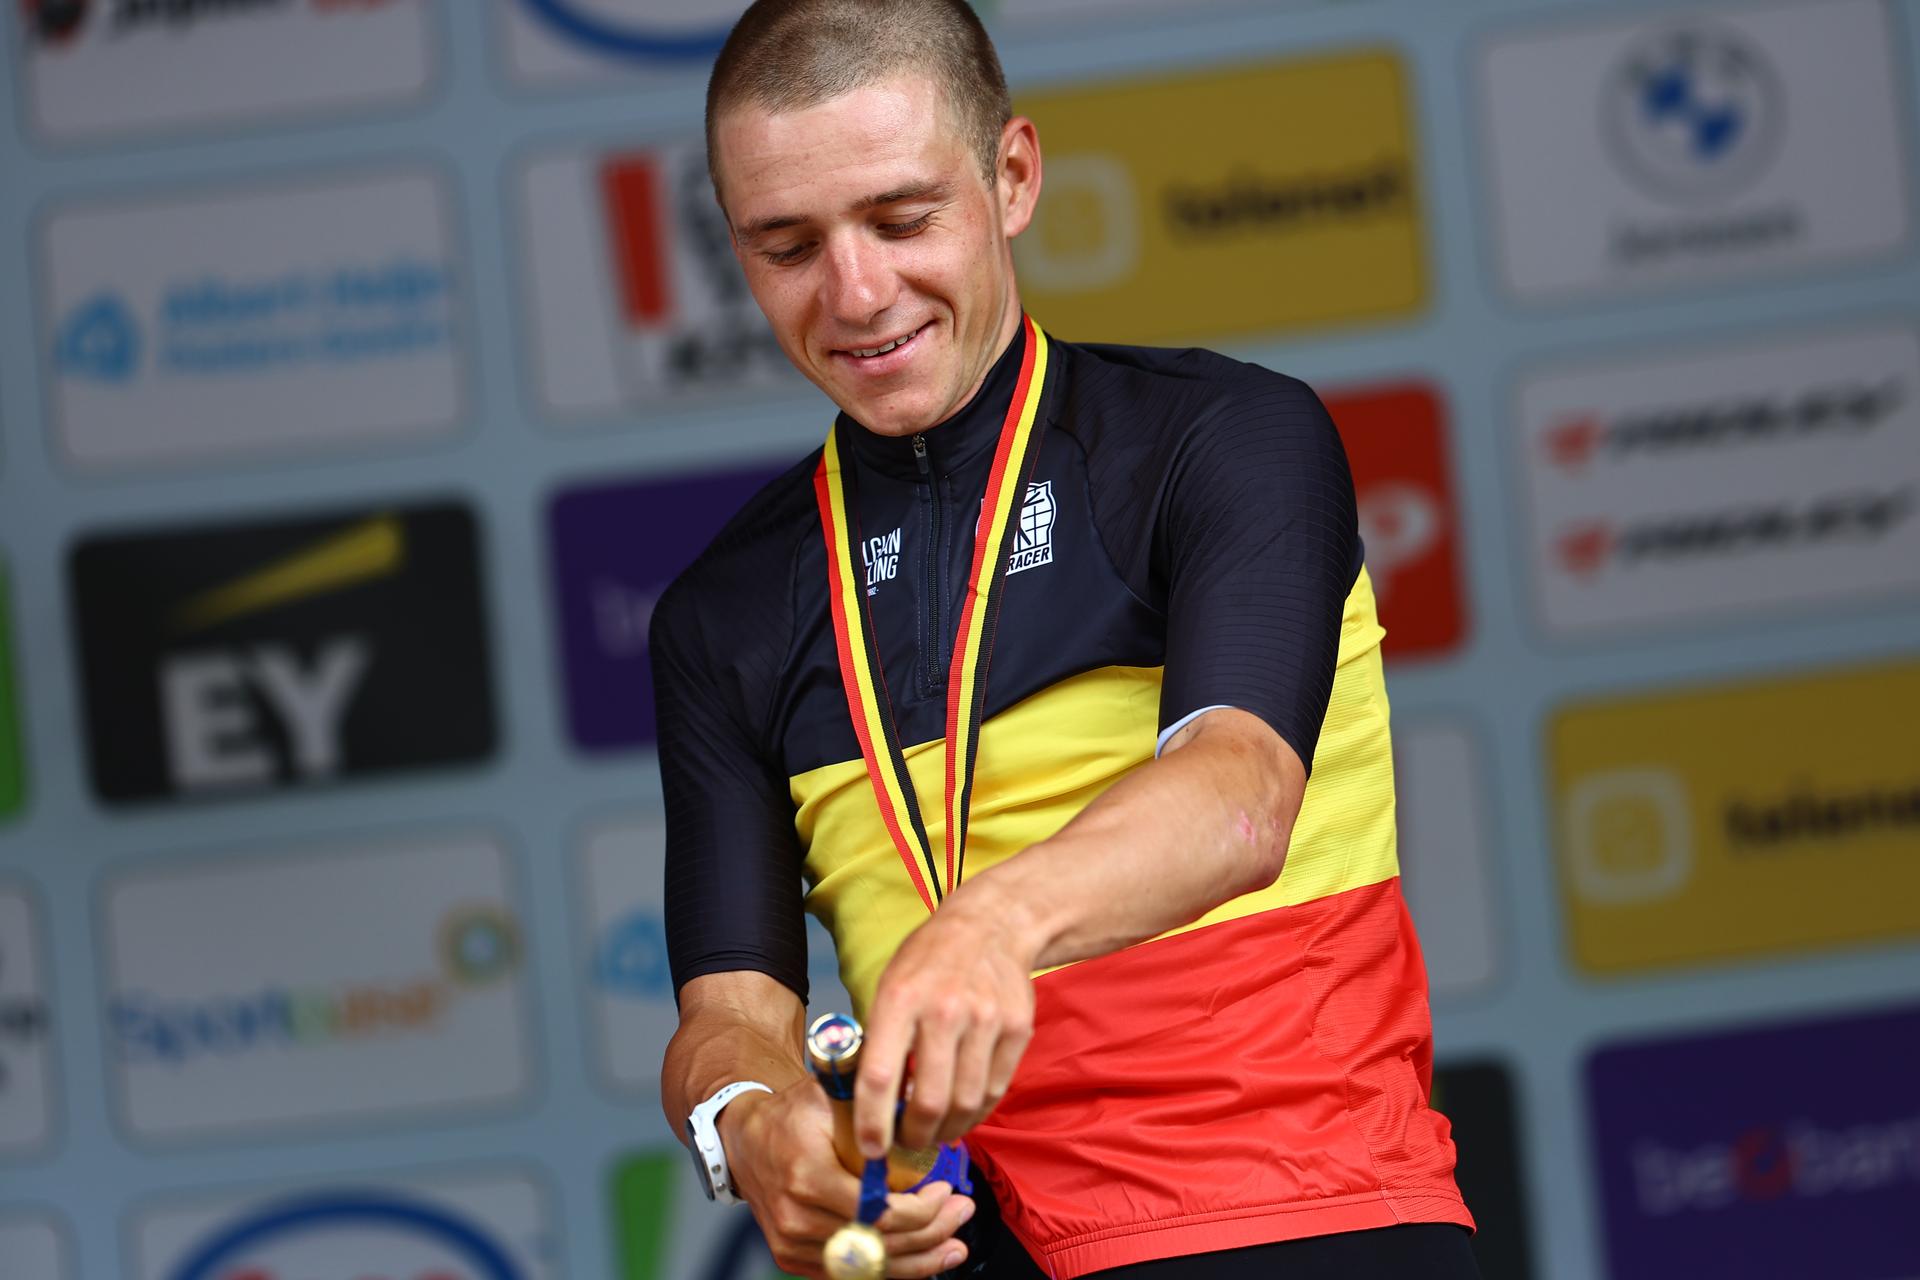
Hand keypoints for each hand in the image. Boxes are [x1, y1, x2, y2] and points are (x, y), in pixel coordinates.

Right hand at [723, 1080, 975, 1277]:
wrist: (744, 1142)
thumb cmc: (789, 1116)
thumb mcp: (826, 1096)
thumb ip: (870, 1103)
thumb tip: (919, 1100)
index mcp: (807, 1177)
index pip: (876, 1211)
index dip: (920, 1210)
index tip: (946, 1190)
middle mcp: (797, 1218)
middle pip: (878, 1243)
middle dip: (931, 1232)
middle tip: (962, 1211)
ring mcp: (793, 1243)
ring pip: (868, 1267)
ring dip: (919, 1259)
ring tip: (954, 1245)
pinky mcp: (794, 1257)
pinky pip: (850, 1273)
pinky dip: (890, 1269)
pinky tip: (923, 1259)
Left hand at [855, 885, 1037, 1155]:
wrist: (993, 925)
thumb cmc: (930, 960)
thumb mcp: (889, 984)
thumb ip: (879, 1038)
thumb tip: (867, 1100)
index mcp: (900, 999)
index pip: (879, 1076)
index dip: (872, 1123)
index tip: (870, 1149)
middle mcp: (943, 1011)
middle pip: (928, 1101)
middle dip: (914, 1136)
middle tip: (906, 1143)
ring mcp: (985, 1020)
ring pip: (965, 1104)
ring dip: (947, 1130)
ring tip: (935, 1132)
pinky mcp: (1016, 1029)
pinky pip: (994, 1091)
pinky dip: (976, 1112)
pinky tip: (962, 1111)